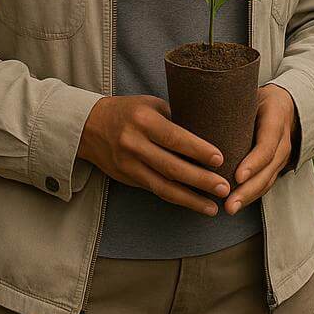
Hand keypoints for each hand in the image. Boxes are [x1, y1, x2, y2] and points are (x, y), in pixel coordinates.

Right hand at [77, 95, 229, 215]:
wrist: (89, 126)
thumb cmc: (128, 111)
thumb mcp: (151, 105)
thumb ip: (175, 118)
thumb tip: (208, 131)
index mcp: (143, 120)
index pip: (174, 138)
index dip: (197, 150)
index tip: (220, 159)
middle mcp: (134, 144)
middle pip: (171, 166)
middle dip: (200, 180)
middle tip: (224, 188)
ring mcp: (129, 164)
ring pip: (163, 186)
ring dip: (190, 199)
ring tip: (213, 207)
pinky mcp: (127, 178)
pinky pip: (155, 190)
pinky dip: (176, 198)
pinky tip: (194, 204)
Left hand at [224, 85, 295, 214]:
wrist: (285, 103)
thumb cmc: (257, 97)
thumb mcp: (248, 93)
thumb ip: (228, 101)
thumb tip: (189, 107)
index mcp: (275, 119)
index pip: (267, 145)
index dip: (254, 162)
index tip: (237, 176)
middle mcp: (282, 140)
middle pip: (268, 169)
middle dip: (249, 189)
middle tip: (229, 204)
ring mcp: (282, 155)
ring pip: (268, 180)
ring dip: (249, 197)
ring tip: (229, 209)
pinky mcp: (276, 166)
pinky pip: (266, 183)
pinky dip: (251, 195)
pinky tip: (235, 204)